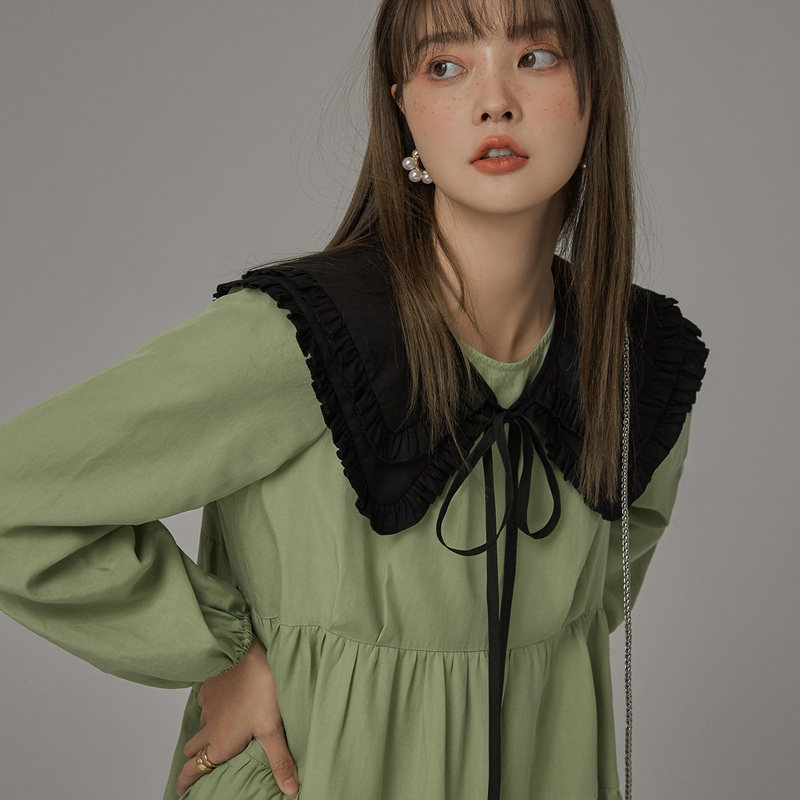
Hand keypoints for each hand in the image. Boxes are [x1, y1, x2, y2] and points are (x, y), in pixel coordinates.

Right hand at [177, 638, 298, 796]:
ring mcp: (207, 705)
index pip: (193, 769)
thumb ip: (279, 761)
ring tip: (221, 731)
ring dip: (206, 731)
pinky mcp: (210, 686)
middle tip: (204, 763)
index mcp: (220, 743)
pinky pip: (206, 702)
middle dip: (196, 758)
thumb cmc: (260, 690)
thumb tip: (289, 791)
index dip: (185, 782)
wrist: (245, 652)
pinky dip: (213, 708)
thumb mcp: (272, 728)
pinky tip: (227, 702)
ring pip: (201, 724)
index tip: (181, 791)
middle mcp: (208, 727)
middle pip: (193, 749)